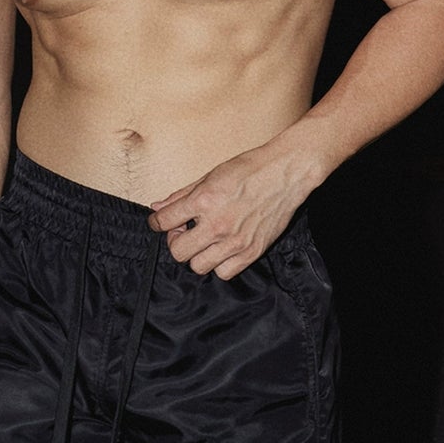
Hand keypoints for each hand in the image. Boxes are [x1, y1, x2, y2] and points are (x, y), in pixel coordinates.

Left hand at [147, 146, 307, 278]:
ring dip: (197, 254)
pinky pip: (224, 273)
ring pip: (198, 266)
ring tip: (204, 241)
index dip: (157, 222)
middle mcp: (218, 224)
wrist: (285, 173)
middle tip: (185, 231)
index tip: (160, 222)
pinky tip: (222, 249)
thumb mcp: (209, 176)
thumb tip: (157, 208)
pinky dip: (219, 264)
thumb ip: (181, 195)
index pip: (164, 222)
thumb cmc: (249, 169)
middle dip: (176, 241)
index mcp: (204, 201)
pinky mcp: (252, 251)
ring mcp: (236, 241)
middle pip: (178, 251)